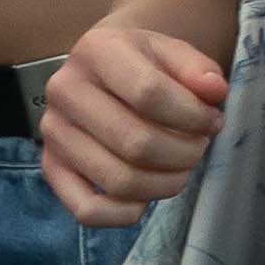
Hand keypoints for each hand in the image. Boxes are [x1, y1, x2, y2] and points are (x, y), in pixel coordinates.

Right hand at [40, 18, 228, 226]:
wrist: (104, 67)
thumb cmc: (144, 63)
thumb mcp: (173, 52)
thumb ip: (198, 69)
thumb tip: (214, 91)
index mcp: (96, 50)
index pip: (149, 93)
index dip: (193, 116)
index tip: (212, 120)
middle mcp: (65, 89)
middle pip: (134, 142)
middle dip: (183, 154)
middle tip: (198, 148)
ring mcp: (53, 132)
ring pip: (117, 180)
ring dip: (164, 184)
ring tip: (180, 168)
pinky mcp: (50, 167)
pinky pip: (87, 210)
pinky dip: (125, 214)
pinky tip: (146, 195)